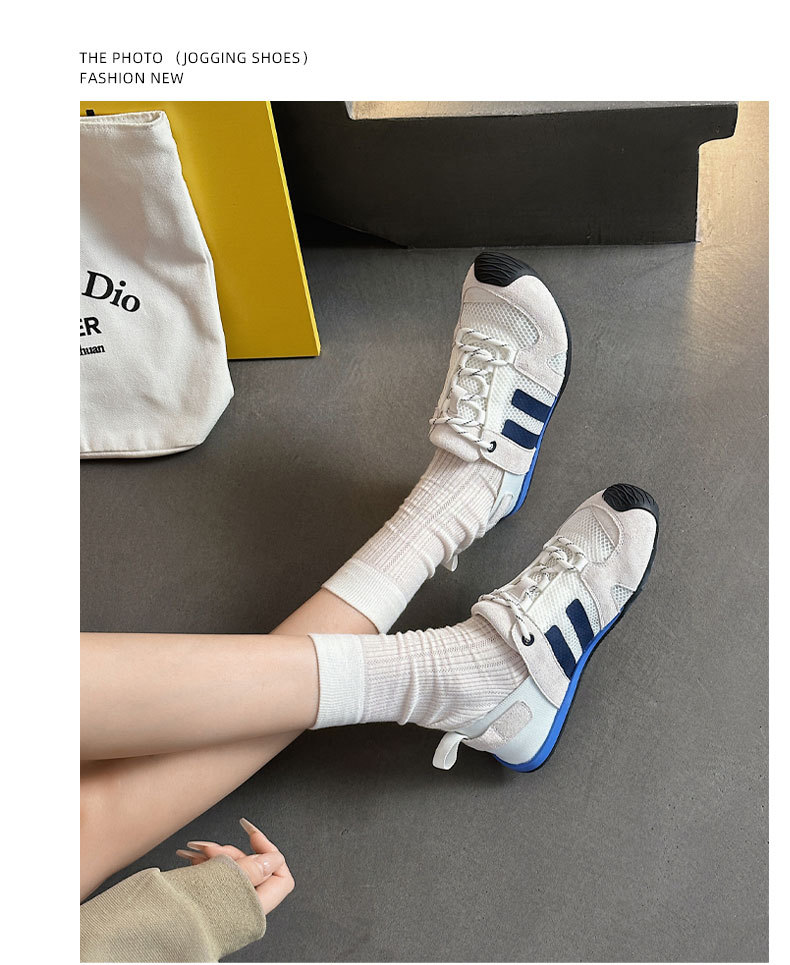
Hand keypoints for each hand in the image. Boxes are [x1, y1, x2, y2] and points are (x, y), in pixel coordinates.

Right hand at [176, 818, 294, 913]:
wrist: (155, 928)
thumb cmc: (190, 911)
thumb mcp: (225, 881)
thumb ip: (253, 869)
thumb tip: (274, 858)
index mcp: (255, 906)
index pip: (281, 876)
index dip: (269, 851)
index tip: (250, 833)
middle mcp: (244, 908)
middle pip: (252, 868)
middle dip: (230, 851)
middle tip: (208, 849)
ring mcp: (227, 906)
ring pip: (230, 870)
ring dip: (213, 855)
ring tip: (193, 851)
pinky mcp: (210, 904)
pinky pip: (215, 877)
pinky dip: (204, 864)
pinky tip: (189, 857)